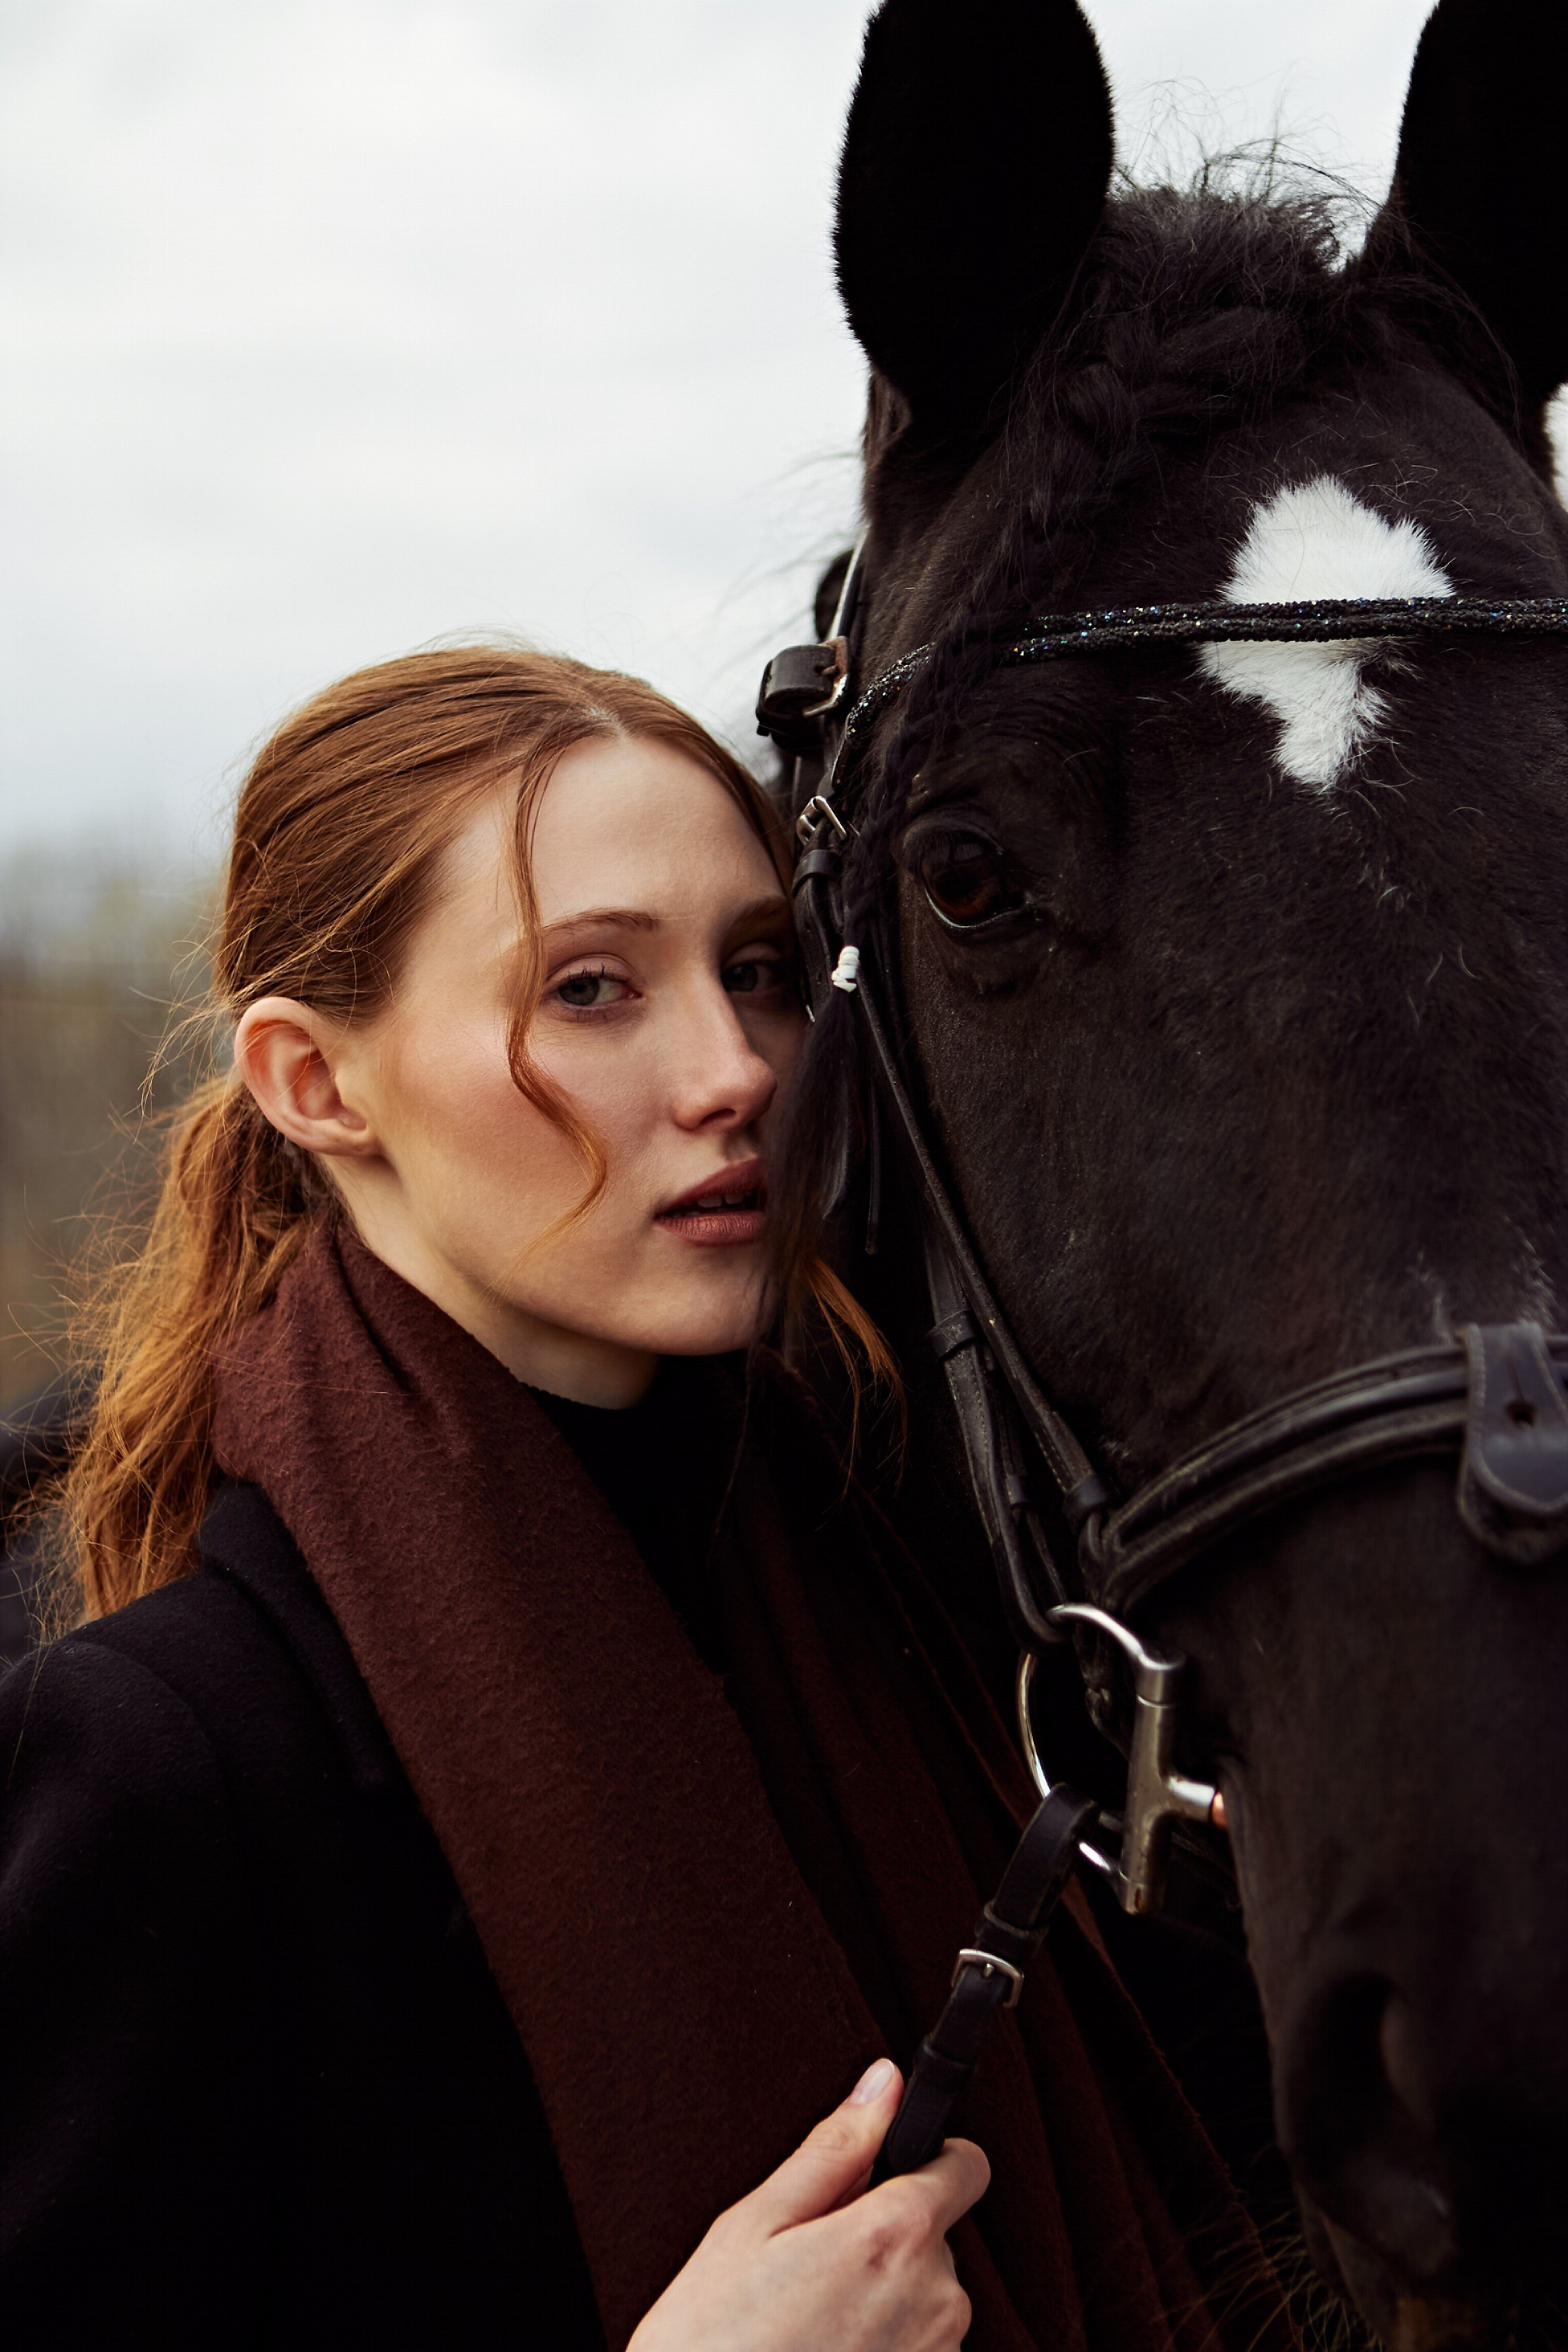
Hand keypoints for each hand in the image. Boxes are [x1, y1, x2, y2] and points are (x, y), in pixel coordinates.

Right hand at [628, 2058, 987, 2351]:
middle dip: (882, 2234)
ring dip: (881, 2294)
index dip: (931, 2157)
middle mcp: (935, 2300)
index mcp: (893, 2238)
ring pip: (925, 2294)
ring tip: (806, 2320)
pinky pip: (918, 2348)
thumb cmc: (713, 2342)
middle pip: (934, 2234)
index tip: (889, 2168)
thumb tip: (883, 2083)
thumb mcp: (754, 2225)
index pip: (966, 2167)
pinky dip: (881, 2344)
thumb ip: (834, 2148)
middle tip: (808, 2264)